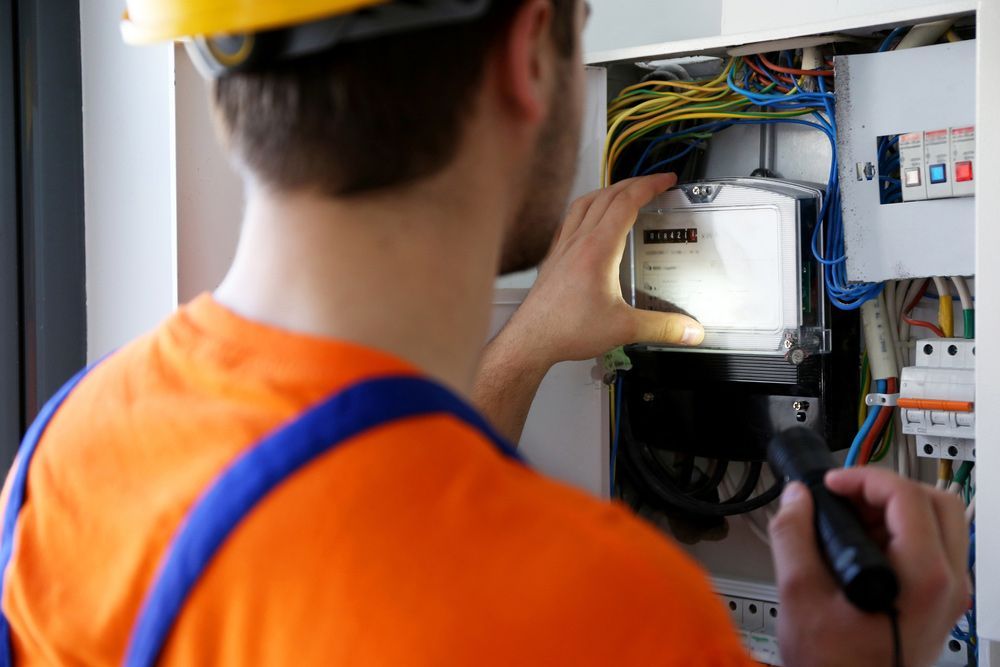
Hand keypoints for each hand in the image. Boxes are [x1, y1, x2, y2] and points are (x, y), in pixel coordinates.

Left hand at [504, 173, 704, 368]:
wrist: (530, 339)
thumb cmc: (565, 329)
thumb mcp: (624, 328)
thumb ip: (662, 327)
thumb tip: (691, 330)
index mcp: (598, 249)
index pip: (626, 203)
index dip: (649, 186)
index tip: (666, 180)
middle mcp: (578, 241)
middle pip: (607, 196)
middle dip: (634, 183)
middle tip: (653, 182)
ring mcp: (563, 247)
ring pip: (585, 203)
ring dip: (607, 191)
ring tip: (624, 191)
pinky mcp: (553, 257)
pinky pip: (569, 220)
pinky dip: (584, 209)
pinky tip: (588, 219)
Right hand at [769, 468, 969, 666]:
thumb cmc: (834, 664)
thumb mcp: (798, 593)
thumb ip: (793, 535)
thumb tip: (797, 498)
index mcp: (922, 579)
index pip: (907, 496)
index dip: (864, 478)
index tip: (833, 484)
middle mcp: (947, 585)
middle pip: (935, 502)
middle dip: (885, 488)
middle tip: (846, 495)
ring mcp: (948, 595)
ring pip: (939, 521)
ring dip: (893, 508)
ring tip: (849, 521)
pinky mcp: (939, 601)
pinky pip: (933, 546)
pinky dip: (900, 532)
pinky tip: (862, 545)